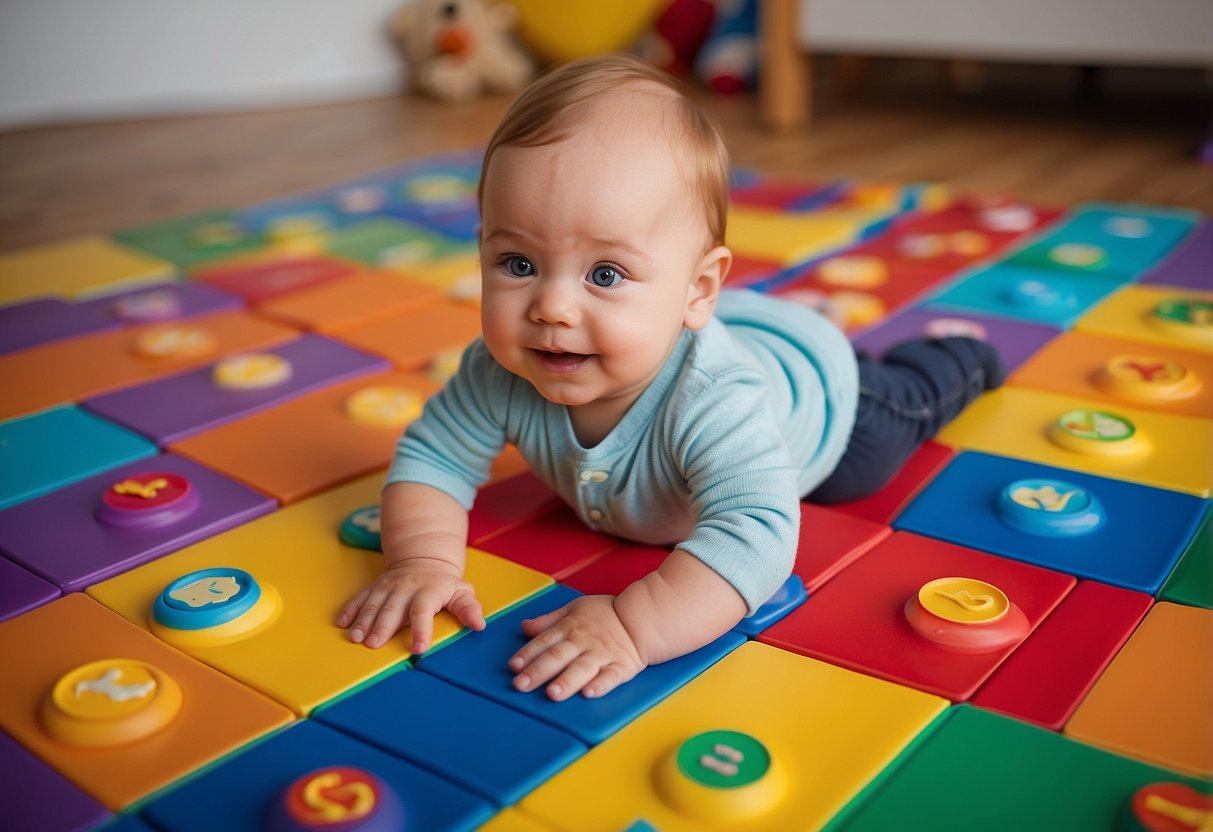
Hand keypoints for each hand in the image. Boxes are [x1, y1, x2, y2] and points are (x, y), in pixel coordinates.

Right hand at [337, 558, 483, 652]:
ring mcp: (387, 587)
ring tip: (356, 638)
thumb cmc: (444, 584)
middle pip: (392, 609)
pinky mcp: (374, 587)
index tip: (419, 648)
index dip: (421, 630)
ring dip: (363, 621)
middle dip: (382, 626)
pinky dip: (350, 610)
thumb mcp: (461, 592)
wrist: (423, 559)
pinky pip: (359, 597)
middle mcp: (405, 588)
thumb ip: (469, 608)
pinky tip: (342, 623)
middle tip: (373, 644)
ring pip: (373, 604)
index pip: (423, 611)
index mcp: (428, 591)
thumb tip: (479, 625)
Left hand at [509, 595, 645, 701]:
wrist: (642, 618)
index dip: (528, 654)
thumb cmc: (606, 614)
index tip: (514, 667)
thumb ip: (549, 620)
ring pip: (582, 668)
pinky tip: (590, 693)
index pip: (545, 641)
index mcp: (570, 628)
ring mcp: (602, 655)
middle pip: (558, 656)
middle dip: (539, 671)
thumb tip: (524, 627)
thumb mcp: (574, 609)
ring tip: (553, 694)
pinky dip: (601, 685)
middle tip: (522, 685)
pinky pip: (611, 677)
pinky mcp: (621, 667)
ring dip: (567, 681)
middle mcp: (583, 642)